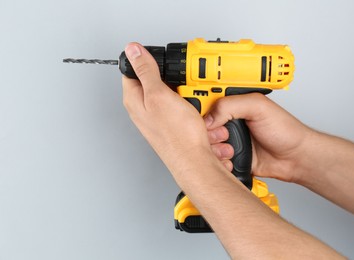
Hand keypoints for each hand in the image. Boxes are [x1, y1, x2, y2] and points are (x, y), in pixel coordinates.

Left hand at [122, 43, 210, 168]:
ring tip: (192, 105)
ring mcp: (160, 117)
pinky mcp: (174, 124)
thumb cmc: (176, 135)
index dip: (147, 62)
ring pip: (175, 94)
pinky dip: (193, 108)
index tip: (161, 61)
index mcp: (134, 99)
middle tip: (182, 86)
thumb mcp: (159, 94)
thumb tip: (132, 50)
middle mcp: (144, 108)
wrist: (195, 160)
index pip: (134, 71)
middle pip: (158, 82)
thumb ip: (145, 70)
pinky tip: (197, 115)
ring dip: (188, 96)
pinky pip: (184, 108)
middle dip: (174, 81)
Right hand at [204, 93, 311, 182]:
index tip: (208, 122)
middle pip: (202, 128)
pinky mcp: (230, 158)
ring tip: (230, 150)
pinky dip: (219, 164)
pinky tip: (230, 161)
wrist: (295, 158)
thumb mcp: (259, 107)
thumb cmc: (285, 130)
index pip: (206, 104)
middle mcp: (228, 122)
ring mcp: (228, 141)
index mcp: (233, 105)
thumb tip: (209, 116)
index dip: (201, 113)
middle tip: (224, 136)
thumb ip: (232, 105)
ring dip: (215, 151)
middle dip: (209, 135)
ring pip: (206, 147)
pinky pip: (215, 162)